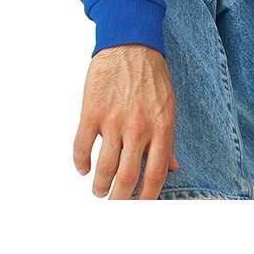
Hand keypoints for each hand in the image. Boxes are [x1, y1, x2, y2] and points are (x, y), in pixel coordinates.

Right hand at [73, 44, 178, 199]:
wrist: (130, 44)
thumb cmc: (152, 75)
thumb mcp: (168, 106)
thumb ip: (168, 139)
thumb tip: (173, 167)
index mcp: (161, 128)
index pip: (154, 176)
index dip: (146, 200)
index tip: (138, 210)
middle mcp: (138, 128)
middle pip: (126, 179)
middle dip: (118, 200)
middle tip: (113, 205)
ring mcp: (113, 121)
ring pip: (103, 169)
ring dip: (99, 186)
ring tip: (99, 190)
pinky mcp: (91, 112)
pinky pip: (81, 147)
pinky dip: (80, 163)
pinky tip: (83, 169)